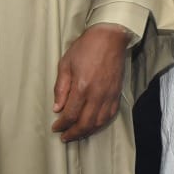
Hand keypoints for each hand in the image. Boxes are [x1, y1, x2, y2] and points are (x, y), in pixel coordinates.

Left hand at [52, 24, 129, 141]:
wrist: (110, 37)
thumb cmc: (86, 47)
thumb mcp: (65, 64)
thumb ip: (61, 88)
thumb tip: (57, 108)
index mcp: (82, 86)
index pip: (70, 114)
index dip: (62, 125)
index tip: (56, 128)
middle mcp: (97, 94)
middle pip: (85, 123)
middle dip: (74, 133)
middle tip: (65, 137)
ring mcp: (109, 94)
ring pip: (99, 122)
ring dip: (87, 131)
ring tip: (78, 134)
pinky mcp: (117, 92)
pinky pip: (110, 114)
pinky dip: (101, 123)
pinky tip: (94, 124)